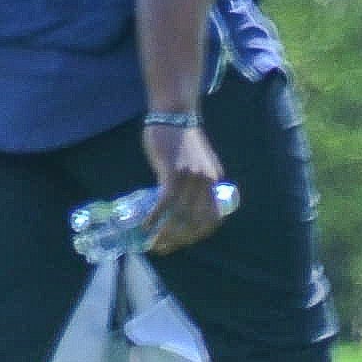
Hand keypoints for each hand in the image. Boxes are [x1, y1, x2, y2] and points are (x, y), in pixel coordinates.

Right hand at [142, 120, 228, 253]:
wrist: (175, 114)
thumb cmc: (182, 138)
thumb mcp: (199, 164)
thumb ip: (197, 184)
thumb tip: (183, 206)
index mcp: (216, 183)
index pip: (213, 219)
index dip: (198, 235)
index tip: (182, 242)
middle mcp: (207, 183)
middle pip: (195, 222)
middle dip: (179, 240)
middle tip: (163, 248)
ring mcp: (190, 178)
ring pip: (180, 216)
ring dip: (166, 234)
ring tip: (154, 243)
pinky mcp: (172, 172)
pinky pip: (164, 202)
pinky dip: (155, 217)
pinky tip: (145, 226)